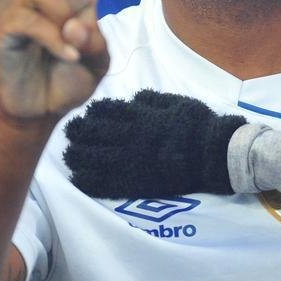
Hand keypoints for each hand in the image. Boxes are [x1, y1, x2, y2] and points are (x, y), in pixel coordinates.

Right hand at [0, 0, 113, 121]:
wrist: (38, 109)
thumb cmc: (69, 80)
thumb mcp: (97, 62)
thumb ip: (93, 42)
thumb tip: (72, 26)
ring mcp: (25, 7)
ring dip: (68, 27)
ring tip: (68, 54)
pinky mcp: (8, 27)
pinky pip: (36, 24)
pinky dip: (56, 44)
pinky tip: (64, 59)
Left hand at [64, 89, 246, 197]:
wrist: (213, 154)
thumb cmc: (197, 125)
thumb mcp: (176, 102)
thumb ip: (152, 100)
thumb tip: (133, 98)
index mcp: (142, 117)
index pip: (111, 113)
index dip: (94, 113)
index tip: (84, 112)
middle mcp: (132, 138)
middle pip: (99, 135)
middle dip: (81, 133)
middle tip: (68, 132)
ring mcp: (133, 162)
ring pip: (98, 158)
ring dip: (80, 156)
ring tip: (68, 155)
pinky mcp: (137, 182)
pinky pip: (108, 182)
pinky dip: (91, 181)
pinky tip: (78, 179)